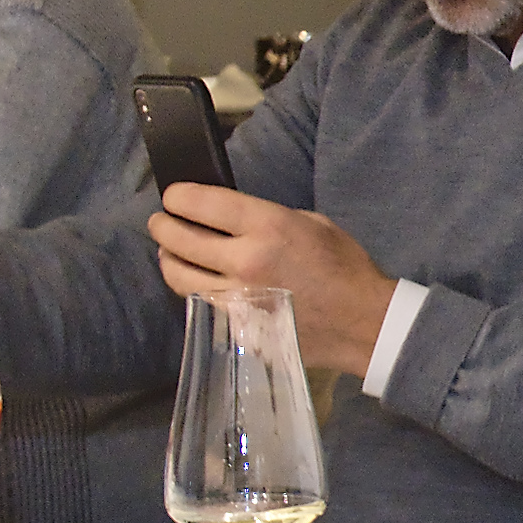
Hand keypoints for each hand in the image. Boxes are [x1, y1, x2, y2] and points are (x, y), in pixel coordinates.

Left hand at [145, 183, 391, 374]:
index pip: (202, 203)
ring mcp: (238, 297)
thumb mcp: (312, 222)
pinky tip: (192, 280)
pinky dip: (191, 288)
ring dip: (167, 260)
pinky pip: (200, 303)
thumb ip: (268, 217)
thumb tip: (232, 218)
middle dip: (163, 226)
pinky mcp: (238, 325)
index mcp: (267, 226)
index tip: (173, 196)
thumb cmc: (344, 267)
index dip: (179, 197)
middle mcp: (245, 260)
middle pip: (181, 239)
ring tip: (167, 252)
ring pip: (180, 276)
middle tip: (160, 222)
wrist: (362, 322)